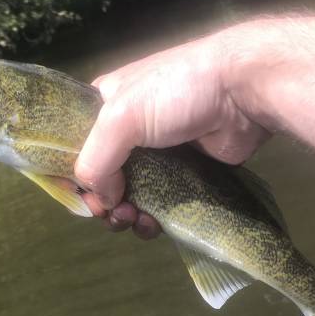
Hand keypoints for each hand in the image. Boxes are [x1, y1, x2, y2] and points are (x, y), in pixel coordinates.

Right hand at [75, 29, 270, 237]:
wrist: (243, 91)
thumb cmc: (177, 91)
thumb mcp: (120, 117)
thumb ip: (96, 160)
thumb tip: (102, 199)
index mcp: (104, 104)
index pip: (73, 145)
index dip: (71, 174)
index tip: (80, 198)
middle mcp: (127, 128)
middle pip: (101, 176)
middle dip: (102, 201)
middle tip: (113, 214)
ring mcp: (157, 152)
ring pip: (130, 194)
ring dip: (126, 214)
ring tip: (136, 221)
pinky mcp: (185, 172)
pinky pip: (161, 202)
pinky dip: (153, 218)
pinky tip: (155, 224)